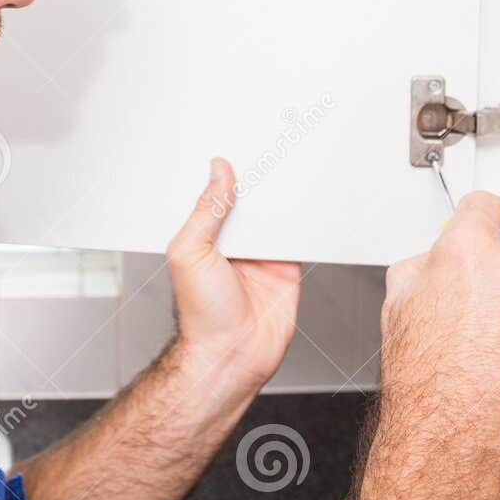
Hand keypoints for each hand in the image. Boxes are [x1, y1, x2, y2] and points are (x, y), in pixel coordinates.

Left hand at [165, 157, 300, 393]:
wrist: (233, 356)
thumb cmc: (201, 316)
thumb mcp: (190, 253)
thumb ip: (206, 212)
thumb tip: (217, 172)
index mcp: (203, 235)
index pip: (216, 193)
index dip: (225, 171)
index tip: (236, 144)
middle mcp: (232, 241)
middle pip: (249, 199)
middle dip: (258, 177)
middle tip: (270, 144)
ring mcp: (261, 253)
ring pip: (276, 213)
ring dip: (283, 194)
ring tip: (292, 160)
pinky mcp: (286, 266)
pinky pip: (298, 236)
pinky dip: (305, 219)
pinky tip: (309, 198)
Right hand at [356, 190, 499, 499]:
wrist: (456, 448)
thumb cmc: (425, 389)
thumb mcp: (397, 309)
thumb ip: (423, 270)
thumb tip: (434, 265)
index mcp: (469, 252)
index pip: (485, 206)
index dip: (479, 217)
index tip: (483, 221)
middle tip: (485, 304)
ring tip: (496, 354)